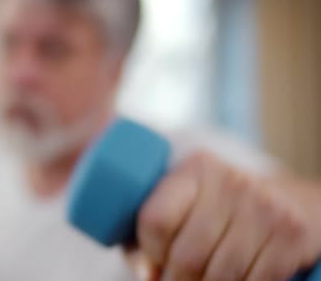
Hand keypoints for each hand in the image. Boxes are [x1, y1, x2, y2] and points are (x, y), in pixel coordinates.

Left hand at [134, 150, 320, 280]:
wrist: (287, 202)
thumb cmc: (217, 209)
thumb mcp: (182, 205)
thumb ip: (154, 233)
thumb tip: (148, 275)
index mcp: (193, 169)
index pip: (156, 221)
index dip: (151, 251)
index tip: (157, 257)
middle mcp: (229, 181)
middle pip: (186, 256)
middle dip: (177, 280)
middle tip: (177, 279)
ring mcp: (264, 206)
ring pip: (220, 275)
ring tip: (203, 280)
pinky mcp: (291, 233)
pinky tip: (234, 279)